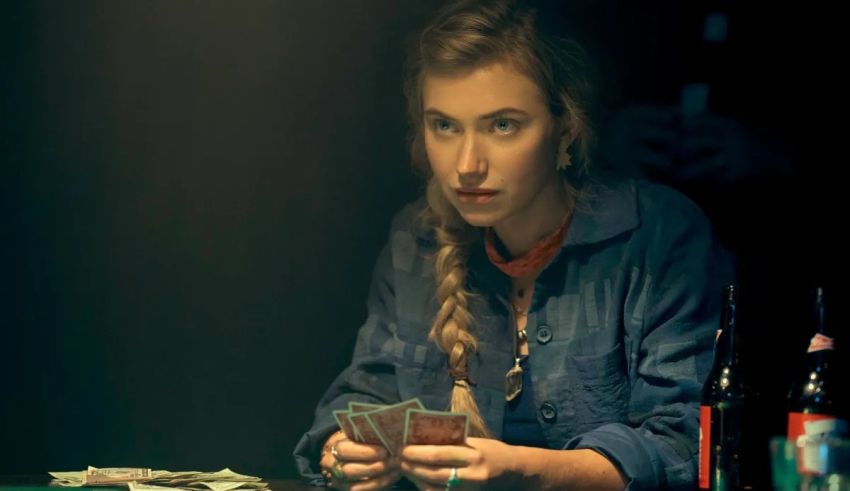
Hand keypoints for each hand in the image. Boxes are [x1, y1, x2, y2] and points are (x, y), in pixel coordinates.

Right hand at [320, 433, 400, 490]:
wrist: (348, 454)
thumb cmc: (358, 439)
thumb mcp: (358, 433)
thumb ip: (367, 434)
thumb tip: (388, 434)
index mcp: (333, 448)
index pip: (344, 451)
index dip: (364, 452)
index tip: (384, 450)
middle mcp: (332, 467)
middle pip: (348, 471)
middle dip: (373, 467)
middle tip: (393, 461)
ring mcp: (339, 482)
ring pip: (355, 486)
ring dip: (379, 479)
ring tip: (395, 469)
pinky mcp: (347, 490)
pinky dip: (380, 485)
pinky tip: (392, 476)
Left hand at [399, 437, 516, 489]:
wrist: (513, 471)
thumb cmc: (491, 450)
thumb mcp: (475, 442)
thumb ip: (452, 442)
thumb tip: (423, 438)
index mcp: (474, 455)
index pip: (440, 454)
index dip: (418, 452)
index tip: (402, 448)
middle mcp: (472, 475)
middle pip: (435, 474)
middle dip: (413, 467)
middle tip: (399, 460)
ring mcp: (470, 490)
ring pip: (435, 489)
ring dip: (417, 479)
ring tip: (406, 469)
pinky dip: (427, 488)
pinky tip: (419, 480)